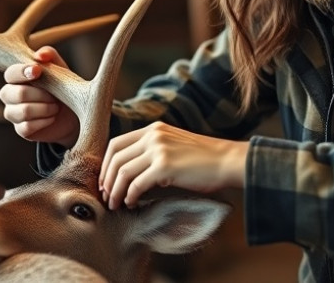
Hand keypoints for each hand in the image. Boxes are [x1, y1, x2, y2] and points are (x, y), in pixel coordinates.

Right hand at [0, 46, 79, 147]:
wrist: (74, 114)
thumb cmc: (64, 87)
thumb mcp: (60, 68)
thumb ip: (50, 56)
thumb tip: (40, 55)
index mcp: (17, 77)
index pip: (10, 73)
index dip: (22, 72)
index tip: (38, 71)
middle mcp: (10, 94)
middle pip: (17, 93)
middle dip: (41, 94)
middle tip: (55, 96)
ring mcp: (13, 113)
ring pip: (23, 111)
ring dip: (45, 108)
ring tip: (55, 107)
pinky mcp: (20, 130)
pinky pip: (27, 126)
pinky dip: (44, 121)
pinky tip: (52, 118)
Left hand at [99, 121, 247, 209]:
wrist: (228, 161)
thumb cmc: (204, 160)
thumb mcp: (174, 146)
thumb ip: (153, 152)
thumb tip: (132, 175)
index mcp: (154, 129)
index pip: (116, 144)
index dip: (106, 165)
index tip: (105, 181)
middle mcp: (153, 135)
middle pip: (115, 157)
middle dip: (106, 180)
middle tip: (106, 196)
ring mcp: (158, 149)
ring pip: (123, 172)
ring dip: (115, 191)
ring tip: (115, 204)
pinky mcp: (164, 166)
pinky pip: (136, 184)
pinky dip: (130, 196)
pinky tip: (132, 204)